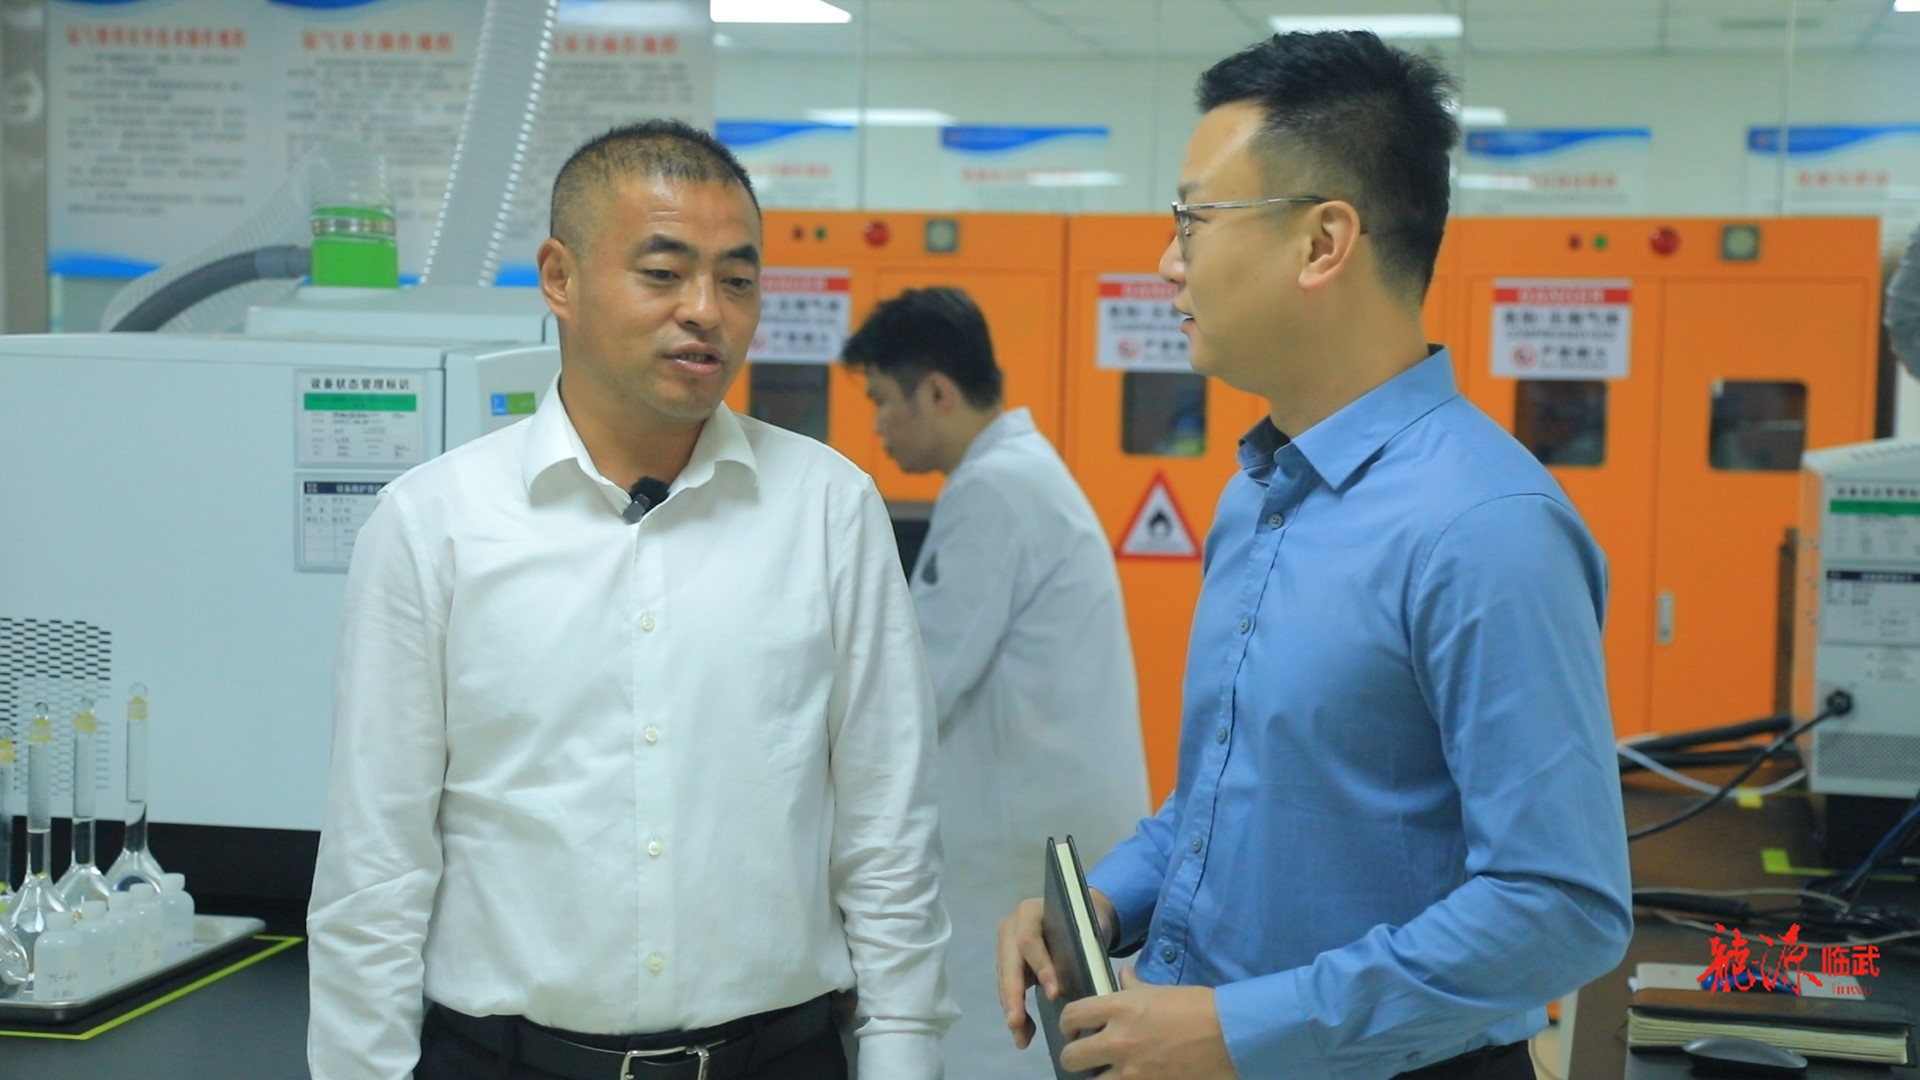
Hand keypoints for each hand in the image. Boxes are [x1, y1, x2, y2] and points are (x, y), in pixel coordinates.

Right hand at [994, 890, 1118, 1048]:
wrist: (1076, 914)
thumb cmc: (1084, 919)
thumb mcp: (1085, 925)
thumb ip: (1081, 943)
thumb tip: (1082, 972)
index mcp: (1030, 913)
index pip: (1031, 941)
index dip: (1041, 967)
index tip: (1054, 994)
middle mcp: (1012, 927)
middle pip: (1010, 963)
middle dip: (1013, 996)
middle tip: (1015, 1023)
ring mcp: (1007, 945)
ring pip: (1007, 980)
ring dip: (1013, 1010)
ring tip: (1021, 1038)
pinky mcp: (1009, 963)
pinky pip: (1010, 989)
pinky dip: (1017, 1011)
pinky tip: (1024, 1033)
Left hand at [1057, 965, 1236, 1078]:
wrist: (1230, 1036)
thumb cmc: (1198, 1007)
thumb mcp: (1161, 991)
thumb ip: (1134, 987)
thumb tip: (1123, 977)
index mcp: (1119, 1008)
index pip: (1072, 1016)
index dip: (1067, 1024)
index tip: (1073, 1029)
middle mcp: (1117, 1041)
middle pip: (1070, 1057)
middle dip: (1074, 1056)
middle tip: (1086, 1056)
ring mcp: (1131, 1072)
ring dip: (1094, 1078)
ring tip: (1104, 1074)